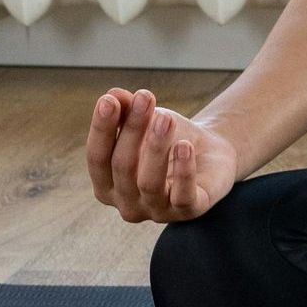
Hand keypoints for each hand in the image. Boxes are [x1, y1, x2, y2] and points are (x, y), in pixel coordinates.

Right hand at [87, 87, 239, 222]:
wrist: (209, 154)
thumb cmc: (168, 139)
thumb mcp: (145, 121)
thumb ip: (126, 110)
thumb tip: (112, 94)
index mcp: (107, 185)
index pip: (96, 158)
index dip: (101, 129)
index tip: (108, 101)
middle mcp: (127, 204)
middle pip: (122, 167)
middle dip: (132, 130)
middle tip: (145, 98)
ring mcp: (157, 211)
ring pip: (149, 183)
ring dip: (156, 148)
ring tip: (166, 119)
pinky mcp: (188, 211)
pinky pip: (182, 196)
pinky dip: (182, 171)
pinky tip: (185, 147)